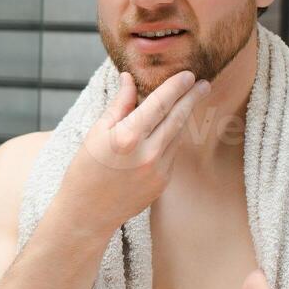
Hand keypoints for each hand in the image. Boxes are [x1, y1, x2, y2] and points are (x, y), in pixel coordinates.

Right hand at [56, 69, 209, 235]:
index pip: (160, 104)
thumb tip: (129, 78)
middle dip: (192, 98)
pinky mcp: (163, 183)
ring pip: (176, 136)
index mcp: (128, 137)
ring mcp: (158, 171)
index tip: (188, 75)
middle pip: (177, 118)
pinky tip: (166, 133)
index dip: (176, 87)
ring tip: (186, 103)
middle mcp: (148, 154)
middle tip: (203, 83)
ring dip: (182, 119)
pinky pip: (171, 154)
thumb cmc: (85, 170)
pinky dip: (170, 140)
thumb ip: (118, 105)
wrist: (87, 213)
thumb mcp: (96, 133)